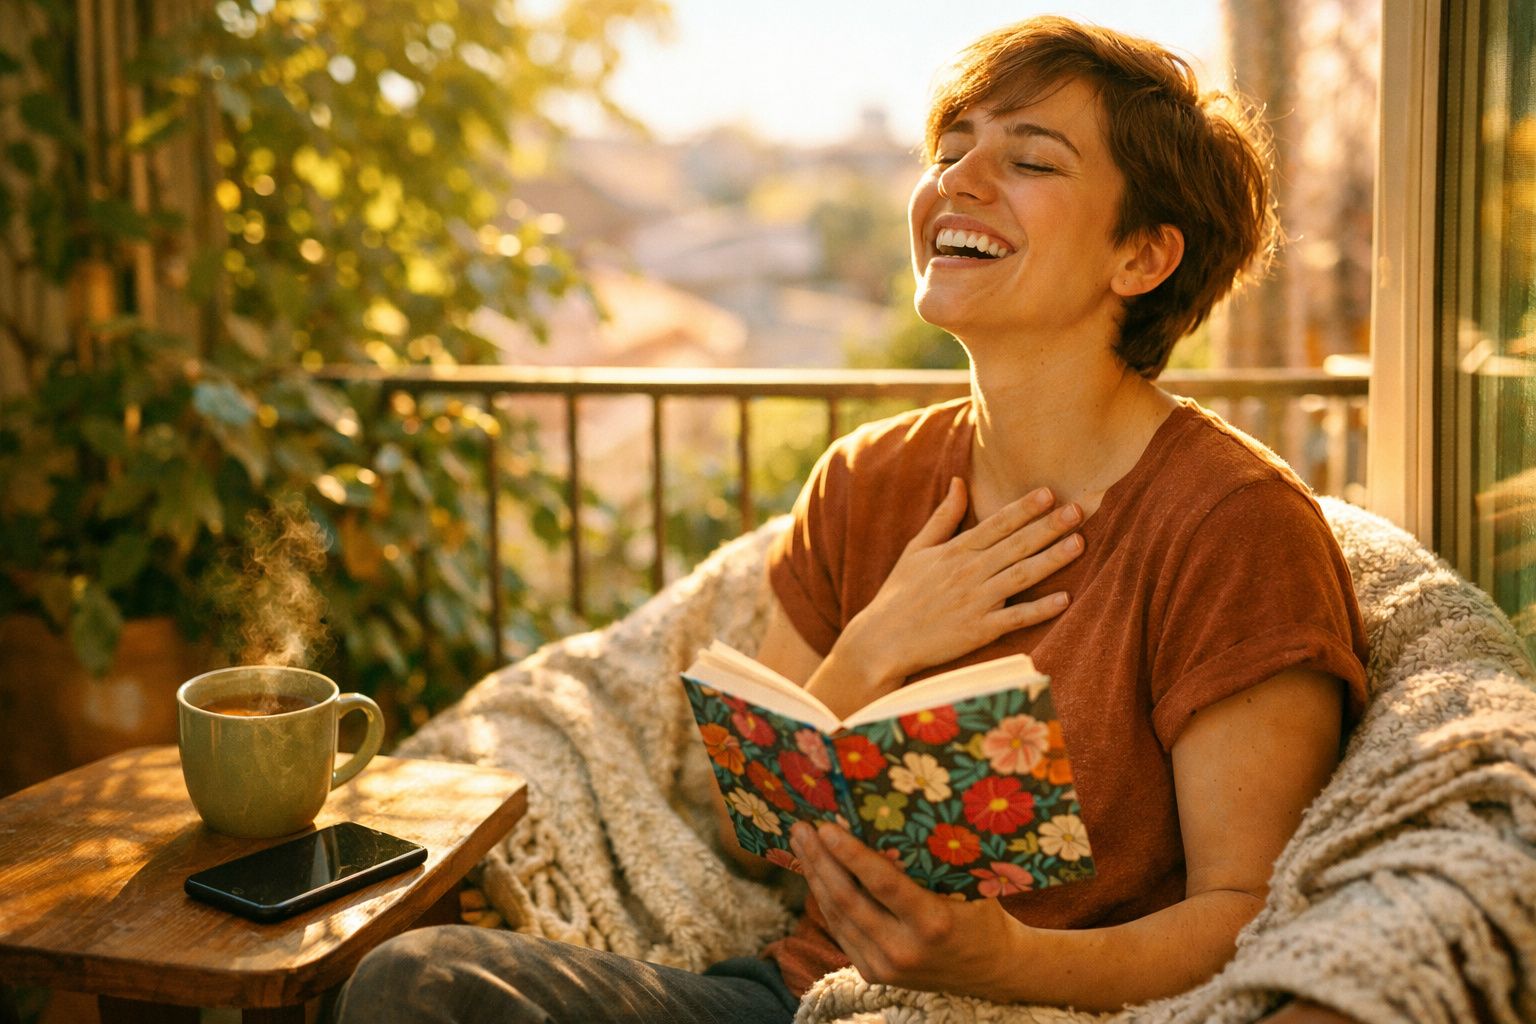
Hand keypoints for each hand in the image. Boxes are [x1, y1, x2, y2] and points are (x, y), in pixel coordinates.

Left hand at [789, 821, 1026, 999]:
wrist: (993, 970)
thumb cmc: (982, 913)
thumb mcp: (965, 885)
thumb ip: (930, 862)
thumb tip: (889, 817)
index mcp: (933, 923)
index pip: (882, 883)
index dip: (850, 854)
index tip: (826, 827)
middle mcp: (905, 949)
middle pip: (849, 900)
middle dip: (820, 860)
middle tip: (801, 828)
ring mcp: (886, 967)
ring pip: (838, 916)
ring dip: (815, 877)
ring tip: (801, 843)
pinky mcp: (874, 974)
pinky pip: (841, 930)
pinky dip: (826, 900)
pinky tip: (815, 873)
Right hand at [824, 477, 1082, 702]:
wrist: (882, 640)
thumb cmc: (899, 594)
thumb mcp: (916, 549)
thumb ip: (942, 517)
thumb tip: (959, 482)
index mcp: (955, 551)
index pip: (996, 524)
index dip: (1024, 508)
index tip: (1049, 493)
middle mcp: (968, 572)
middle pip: (1016, 545)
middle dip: (1048, 526)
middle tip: (1077, 511)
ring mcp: (975, 601)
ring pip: (1021, 576)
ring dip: (1052, 559)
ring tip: (1079, 543)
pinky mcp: (979, 630)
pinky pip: (1016, 618)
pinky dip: (1040, 609)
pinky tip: (1064, 599)